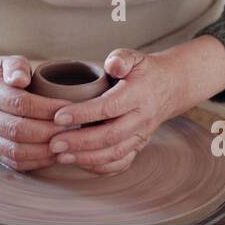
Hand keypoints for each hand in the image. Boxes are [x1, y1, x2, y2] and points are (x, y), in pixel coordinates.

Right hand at [0, 56, 74, 171]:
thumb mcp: (4, 62)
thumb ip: (15, 66)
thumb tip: (20, 79)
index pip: (20, 103)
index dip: (47, 108)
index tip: (69, 108)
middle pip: (19, 130)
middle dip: (50, 131)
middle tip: (74, 128)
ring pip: (17, 150)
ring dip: (45, 150)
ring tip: (67, 142)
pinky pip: (15, 163)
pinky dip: (37, 162)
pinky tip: (55, 154)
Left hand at [46, 43, 223, 174]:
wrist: (170, 87)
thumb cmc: (144, 72)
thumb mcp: (134, 58)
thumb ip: (121, 58)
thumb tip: (112, 65)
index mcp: (138, 94)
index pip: (109, 107)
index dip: (83, 113)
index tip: (58, 117)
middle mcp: (141, 118)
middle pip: (110, 136)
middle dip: (80, 142)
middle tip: (54, 143)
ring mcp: (141, 135)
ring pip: (114, 153)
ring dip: (86, 158)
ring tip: (60, 156)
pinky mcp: (139, 146)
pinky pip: (121, 163)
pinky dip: (99, 167)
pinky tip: (79, 162)